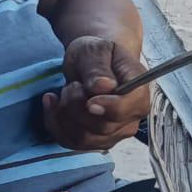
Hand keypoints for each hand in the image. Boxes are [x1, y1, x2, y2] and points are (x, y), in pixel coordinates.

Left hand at [43, 36, 149, 150]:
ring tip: (65, 90)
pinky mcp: (95, 142)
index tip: (89, 100)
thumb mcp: (95, 49)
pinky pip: (70, 142)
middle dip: (77, 105)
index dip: (110, 107)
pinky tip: (53, 102)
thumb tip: (103, 86)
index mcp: (139, 92)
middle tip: (73, 84)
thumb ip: (98, 67)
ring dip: (64, 114)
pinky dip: (54, 123)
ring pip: (84, 138)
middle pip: (102, 126)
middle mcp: (131, 119)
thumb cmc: (98, 54)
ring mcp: (114, 134)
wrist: (93, 64)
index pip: (131, 108)